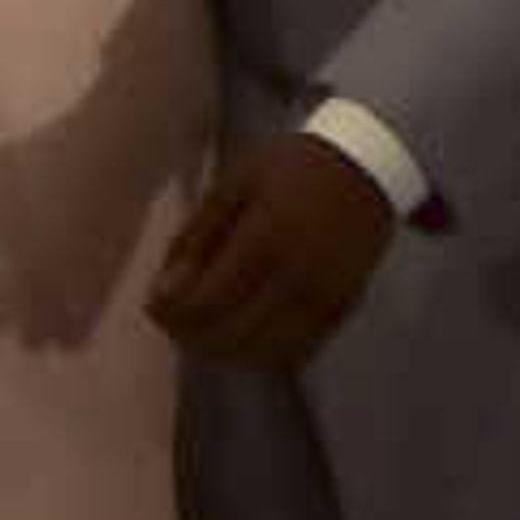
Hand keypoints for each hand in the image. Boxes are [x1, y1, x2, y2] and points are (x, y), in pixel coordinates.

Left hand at [147, 130, 395, 366]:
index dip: (171, 314)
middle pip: (230, 336)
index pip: (205, 303)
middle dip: (190, 337)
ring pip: (261, 353)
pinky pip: (293, 351)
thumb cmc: (291, 168)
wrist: (367, 165)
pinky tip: (241, 334)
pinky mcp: (342, 310)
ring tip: (200, 330)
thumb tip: (164, 289)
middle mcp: (295, 278)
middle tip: (172, 321)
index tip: (153, 306)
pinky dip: (259, 352)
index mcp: (264, 240)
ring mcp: (322, 300)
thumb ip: (196, 237)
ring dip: (222, 351)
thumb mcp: (234, 184)